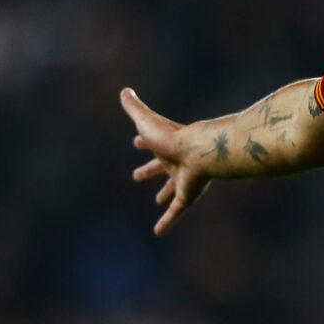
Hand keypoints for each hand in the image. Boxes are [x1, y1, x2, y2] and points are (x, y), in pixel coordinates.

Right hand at [121, 87, 210, 234]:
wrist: (200, 152)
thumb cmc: (171, 136)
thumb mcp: (147, 121)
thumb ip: (135, 107)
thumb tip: (124, 90)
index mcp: (165, 144)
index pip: (151, 141)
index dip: (143, 141)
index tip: (136, 142)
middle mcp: (175, 161)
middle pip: (160, 166)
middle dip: (150, 170)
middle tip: (137, 176)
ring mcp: (183, 179)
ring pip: (172, 188)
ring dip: (165, 194)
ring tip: (158, 201)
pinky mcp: (188, 196)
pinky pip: (176, 211)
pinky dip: (167, 222)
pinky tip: (158, 232)